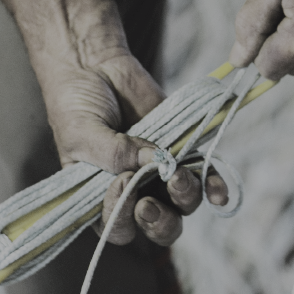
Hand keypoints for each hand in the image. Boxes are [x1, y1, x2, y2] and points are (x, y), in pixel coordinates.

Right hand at [41, 51, 226, 245]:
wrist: (94, 66)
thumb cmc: (77, 105)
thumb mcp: (83, 134)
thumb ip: (114, 154)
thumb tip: (156, 162)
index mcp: (100, 198)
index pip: (117, 227)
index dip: (123, 216)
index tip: (123, 183)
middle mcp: (133, 192)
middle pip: (157, 225)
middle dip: (160, 221)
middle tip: (151, 202)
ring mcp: (159, 173)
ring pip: (183, 204)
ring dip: (185, 196)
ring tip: (177, 174)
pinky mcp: (180, 149)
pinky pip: (203, 175)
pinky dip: (213, 184)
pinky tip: (217, 189)